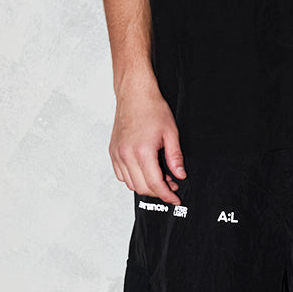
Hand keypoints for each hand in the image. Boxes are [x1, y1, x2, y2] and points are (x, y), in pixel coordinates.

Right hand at [109, 77, 185, 205]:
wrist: (134, 93)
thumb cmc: (152, 108)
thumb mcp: (171, 132)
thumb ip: (175, 157)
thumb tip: (179, 175)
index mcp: (142, 151)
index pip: (155, 184)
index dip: (167, 195)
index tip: (175, 198)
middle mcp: (126, 155)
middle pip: (142, 188)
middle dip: (158, 191)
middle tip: (171, 186)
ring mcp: (117, 154)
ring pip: (130, 184)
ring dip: (145, 186)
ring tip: (159, 176)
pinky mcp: (112, 152)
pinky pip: (121, 175)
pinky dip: (132, 178)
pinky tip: (143, 170)